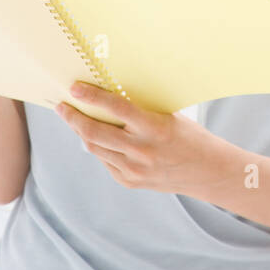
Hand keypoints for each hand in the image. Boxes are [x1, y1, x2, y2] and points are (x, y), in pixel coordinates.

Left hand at [55, 81, 233, 194]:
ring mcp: (133, 169)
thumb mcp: (169, 117)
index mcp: (154, 128)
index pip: (117, 109)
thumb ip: (140, 112)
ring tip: (74, 118)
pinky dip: (99, 147)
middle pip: (94, 132)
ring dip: (81, 132)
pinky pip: (105, 161)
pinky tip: (98, 138)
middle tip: (62, 106)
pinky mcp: (129, 181)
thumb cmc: (190, 137)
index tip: (74, 88)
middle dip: (73, 117)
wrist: (207, 171)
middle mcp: (141, 151)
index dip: (93, 97)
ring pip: (94, 148)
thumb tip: (107, 101)